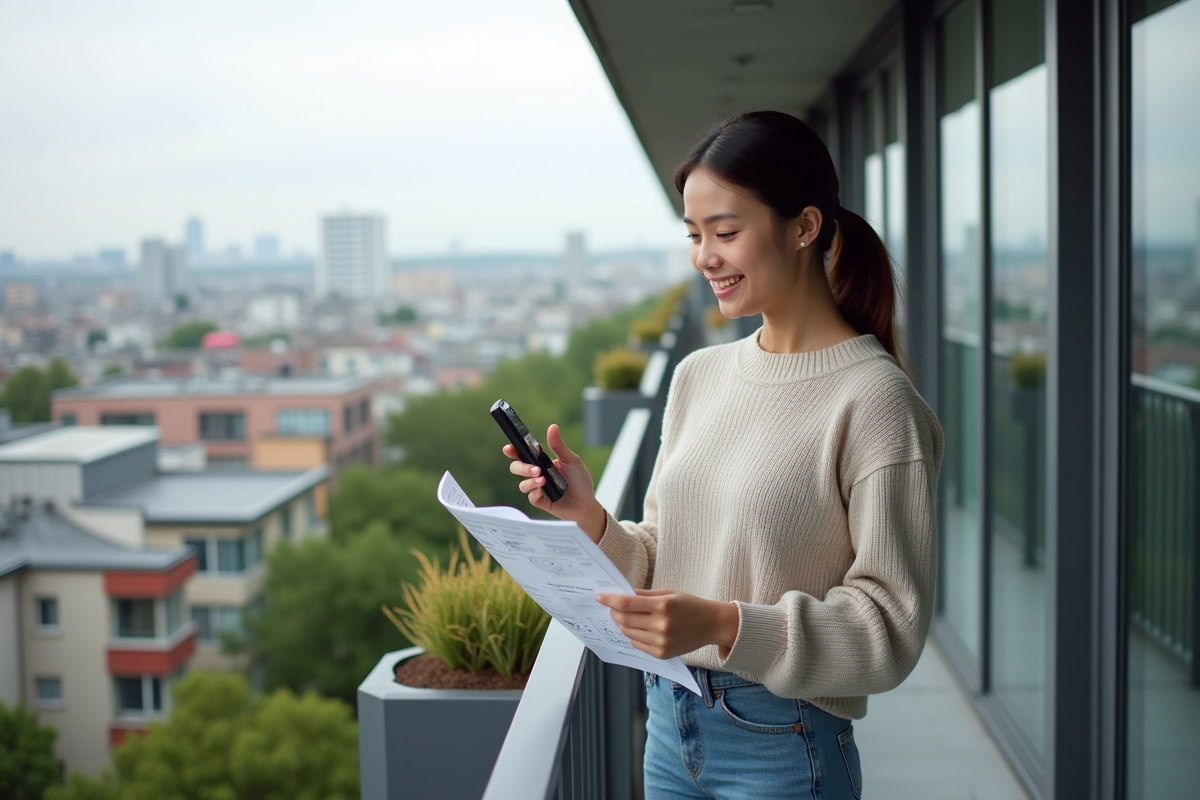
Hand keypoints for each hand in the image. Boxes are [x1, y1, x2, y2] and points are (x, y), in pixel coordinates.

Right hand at [504, 424, 606, 542]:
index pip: (523, 454)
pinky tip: (543, 489)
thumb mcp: (571, 460)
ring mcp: (537, 488)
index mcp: (542, 461)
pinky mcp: (540, 500)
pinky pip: (530, 496)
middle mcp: (537, 474)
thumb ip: (559, 446)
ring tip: (542, 479)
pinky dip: (535, 492)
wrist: (587, 502)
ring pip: (522, 484)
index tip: (508, 448)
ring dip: (529, 481)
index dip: (513, 451)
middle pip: (517, 468)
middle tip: (535, 469)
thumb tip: (552, 427)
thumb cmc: (580, 480)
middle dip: (521, 467)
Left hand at [595, 589, 739, 659]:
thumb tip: (621, 594)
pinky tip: (637, 628)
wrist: (712, 624)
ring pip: (629, 633)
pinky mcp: (662, 654)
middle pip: (625, 620)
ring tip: (623, 617)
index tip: (600, 597)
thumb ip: (644, 595)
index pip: (627, 604)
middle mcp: (661, 625)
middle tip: (610, 607)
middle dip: (613, 612)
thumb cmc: (690, 605)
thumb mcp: (668, 593)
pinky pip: (637, 644)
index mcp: (663, 606)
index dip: (610, 600)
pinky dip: (632, 635)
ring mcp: (661, 642)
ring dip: (622, 624)